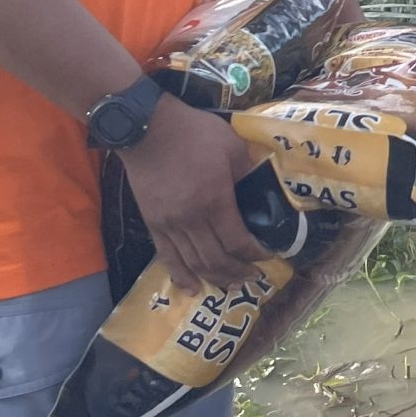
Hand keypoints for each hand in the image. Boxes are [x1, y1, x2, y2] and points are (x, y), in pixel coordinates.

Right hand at [119, 97, 266, 290]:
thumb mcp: (232, 146)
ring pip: (193, 263)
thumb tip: (261, 192)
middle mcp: (191, 219)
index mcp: (215, 201)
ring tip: (230, 285)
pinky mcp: (152, 223)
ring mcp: (169, 224)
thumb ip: (248, 173)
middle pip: (216, 259)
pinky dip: (180, 275)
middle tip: (253, 277)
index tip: (267, 255)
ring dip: (214, 278)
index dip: (255, 254)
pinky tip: (192, 288)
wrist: (148, 129)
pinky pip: (167, 257)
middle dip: (238, 272)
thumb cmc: (193, 133)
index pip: (238, 241)